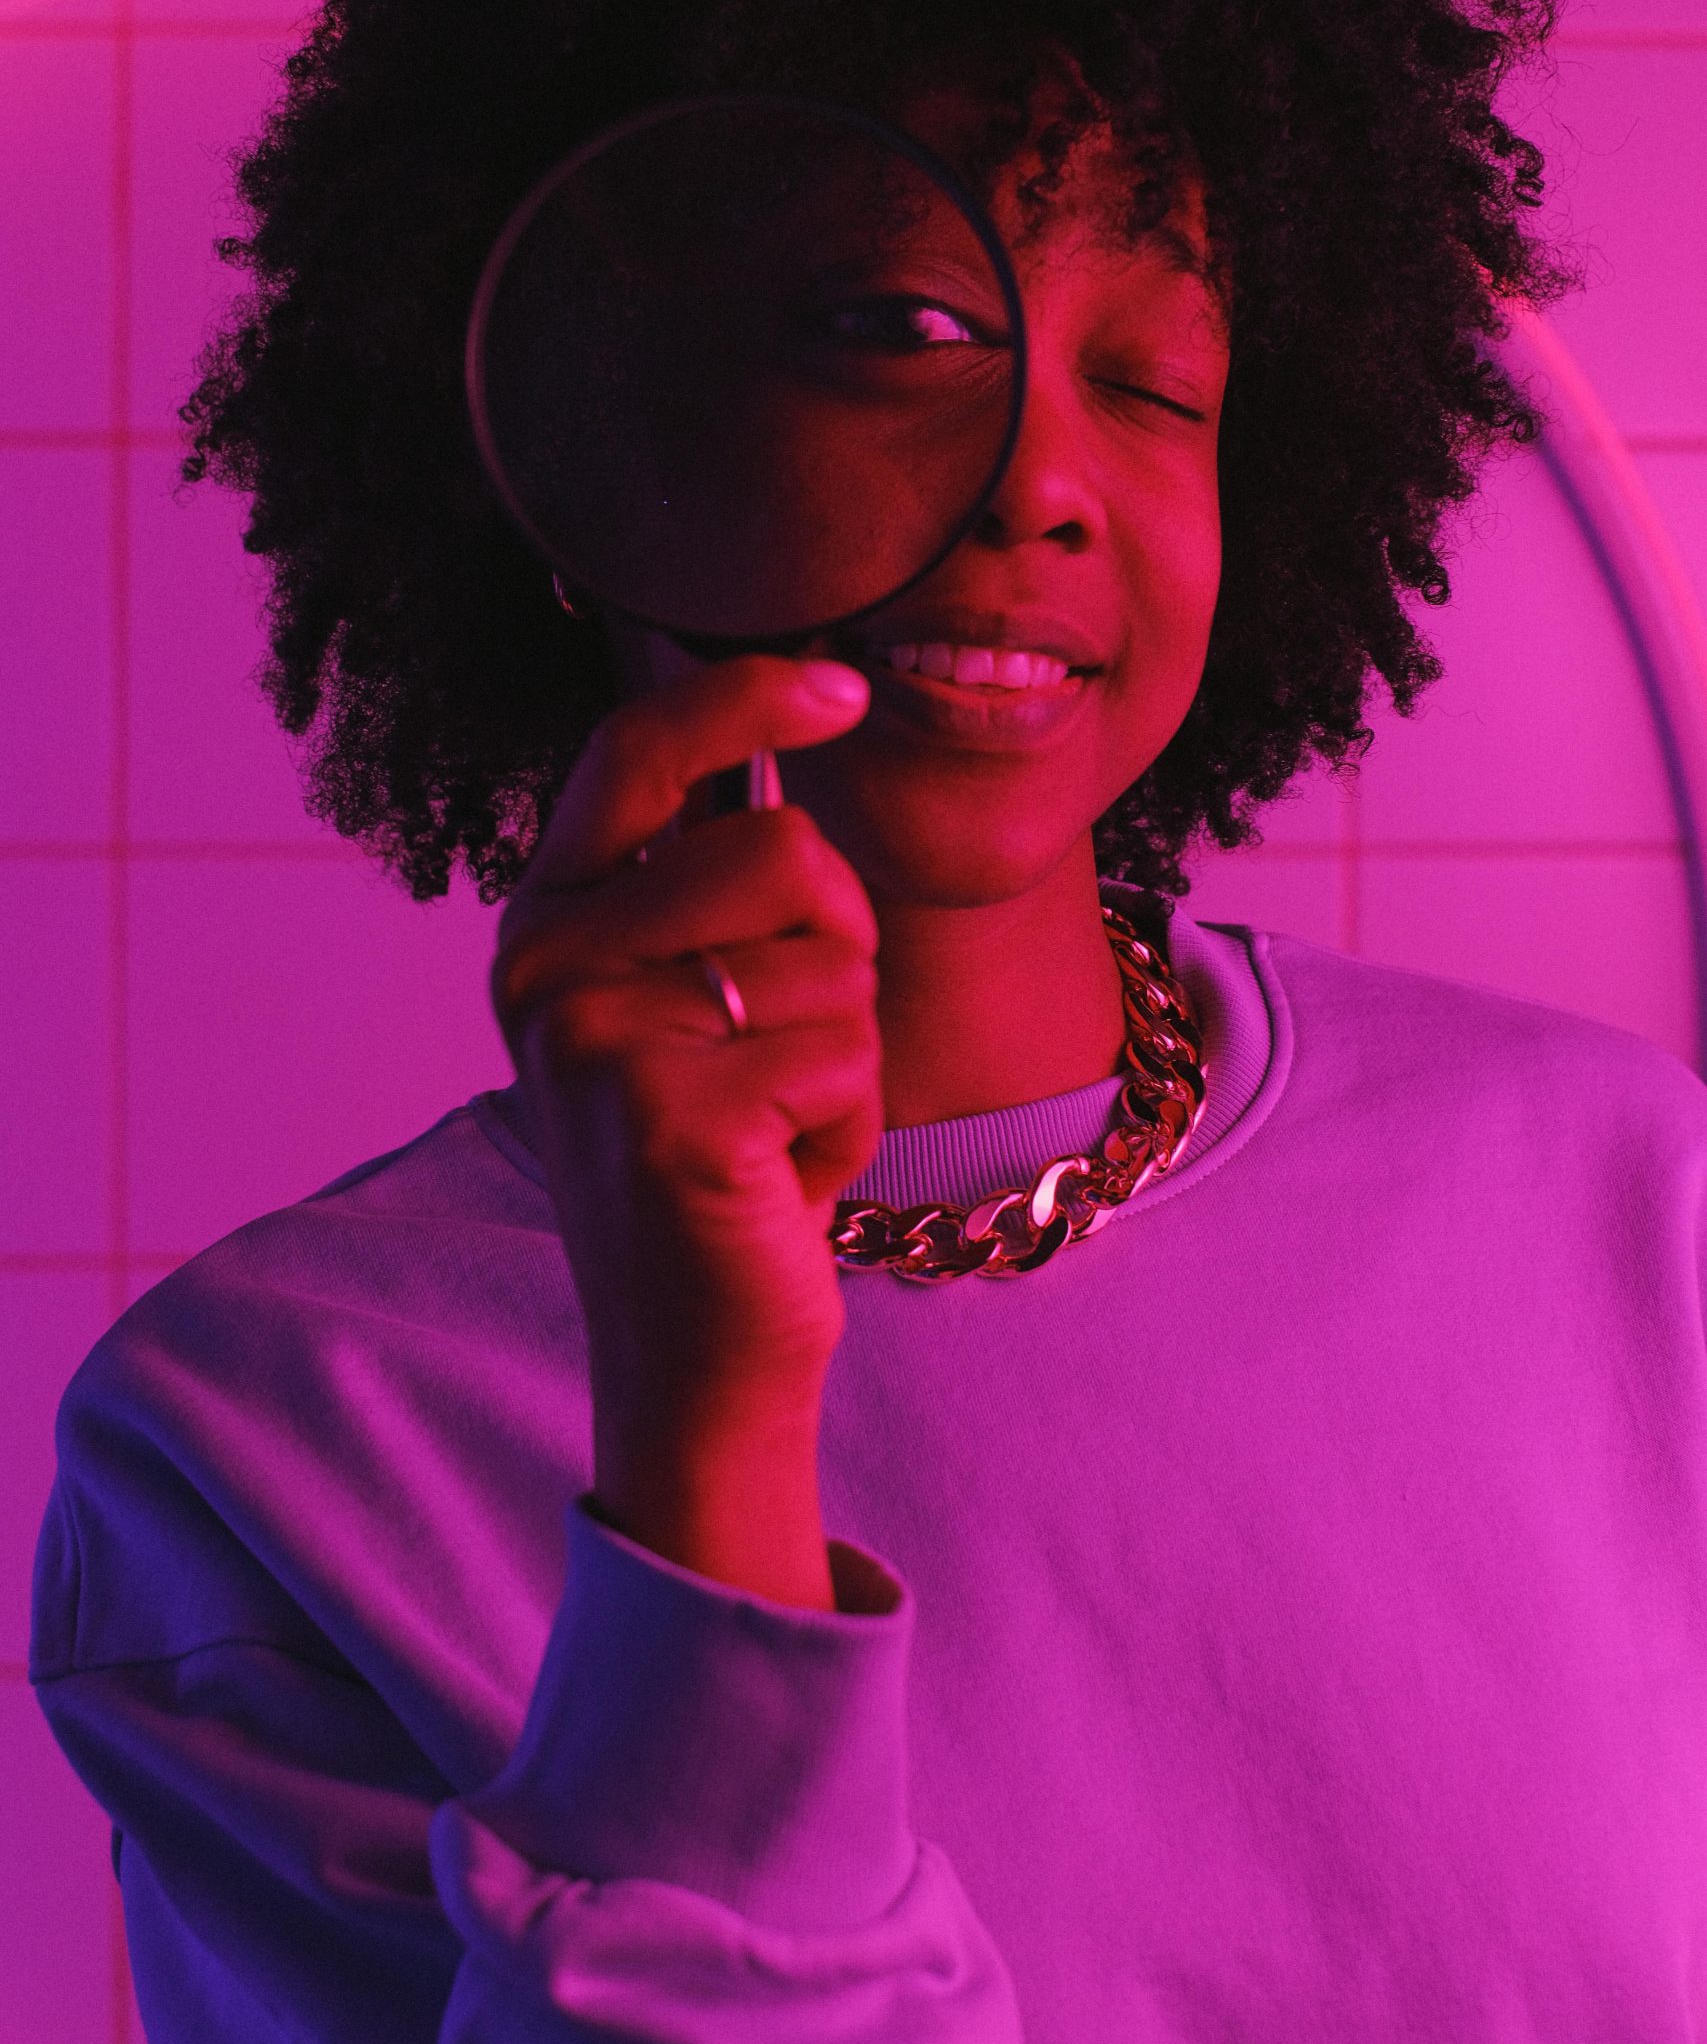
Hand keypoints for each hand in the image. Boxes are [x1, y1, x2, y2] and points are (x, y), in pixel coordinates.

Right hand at [490, 653, 878, 1604]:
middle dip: (842, 946)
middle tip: (792, 1046)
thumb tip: (793, 704)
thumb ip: (707, 877)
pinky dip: (850, 1124)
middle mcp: (546, 965)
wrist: (696, 1354)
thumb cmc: (716, 1161)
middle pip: (785, 850)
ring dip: (847, 1049)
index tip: (844, 689)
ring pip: (833, 959)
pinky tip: (785, 1182)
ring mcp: (598, 1041)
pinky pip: (843, 1054)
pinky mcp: (669, 1117)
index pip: (638, 748)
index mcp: (548, 919)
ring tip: (778, 1123)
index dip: (747, 697)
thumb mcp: (684, 999)